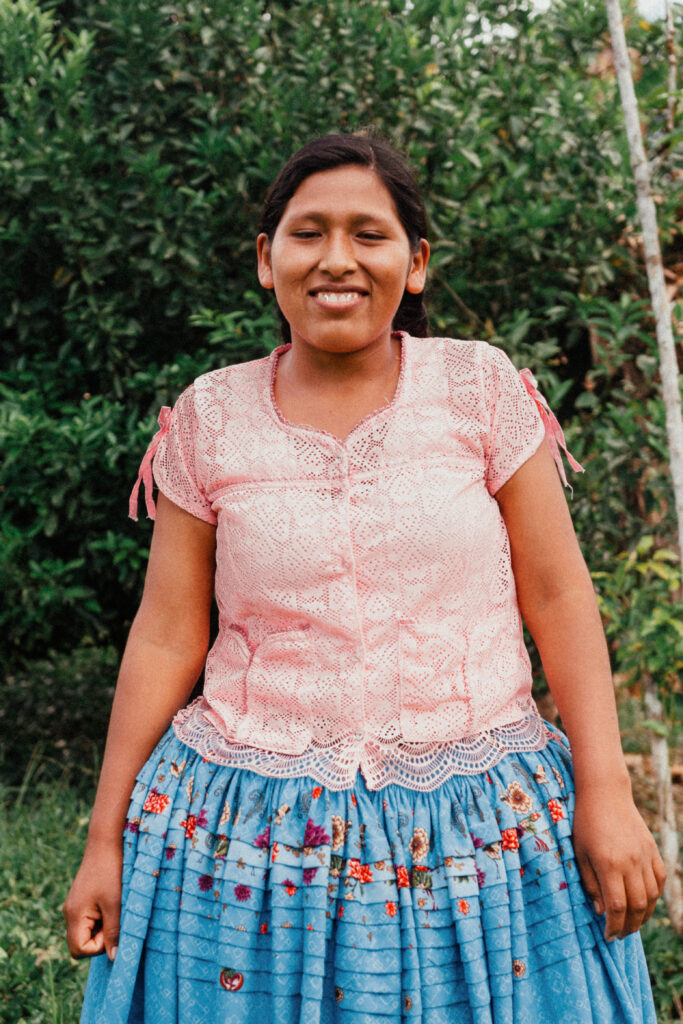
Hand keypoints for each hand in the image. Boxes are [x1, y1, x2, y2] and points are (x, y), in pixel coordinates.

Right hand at [63, 839, 122, 960]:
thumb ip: (113, 932)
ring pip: (87, 931)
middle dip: (100, 938)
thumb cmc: (111, 871)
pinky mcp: (82, 899)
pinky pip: (90, 919)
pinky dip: (102, 916)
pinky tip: (112, 900)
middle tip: (114, 917)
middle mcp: (70, 913)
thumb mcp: (115, 904)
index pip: (79, 950)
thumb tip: (114, 958)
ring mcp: (75, 905)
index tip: (111, 927)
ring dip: (103, 926)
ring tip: (115, 906)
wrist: (107, 841)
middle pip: (81, 943)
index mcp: (74, 916)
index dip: (98, 947)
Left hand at [572, 781, 665, 941]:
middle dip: (629, 926)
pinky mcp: (652, 849)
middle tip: (620, 934)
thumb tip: (602, 911)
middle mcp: (630, 862)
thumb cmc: (585, 822)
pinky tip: (645, 902)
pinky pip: (659, 879)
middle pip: (637, 906)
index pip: (616, 906)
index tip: (608, 936)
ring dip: (644, 915)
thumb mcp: (579, 853)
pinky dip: (655, 896)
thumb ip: (590, 883)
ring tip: (632, 923)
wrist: (605, 793)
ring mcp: (644, 856)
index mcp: (608, 864)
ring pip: (652, 896)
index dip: (613, 926)